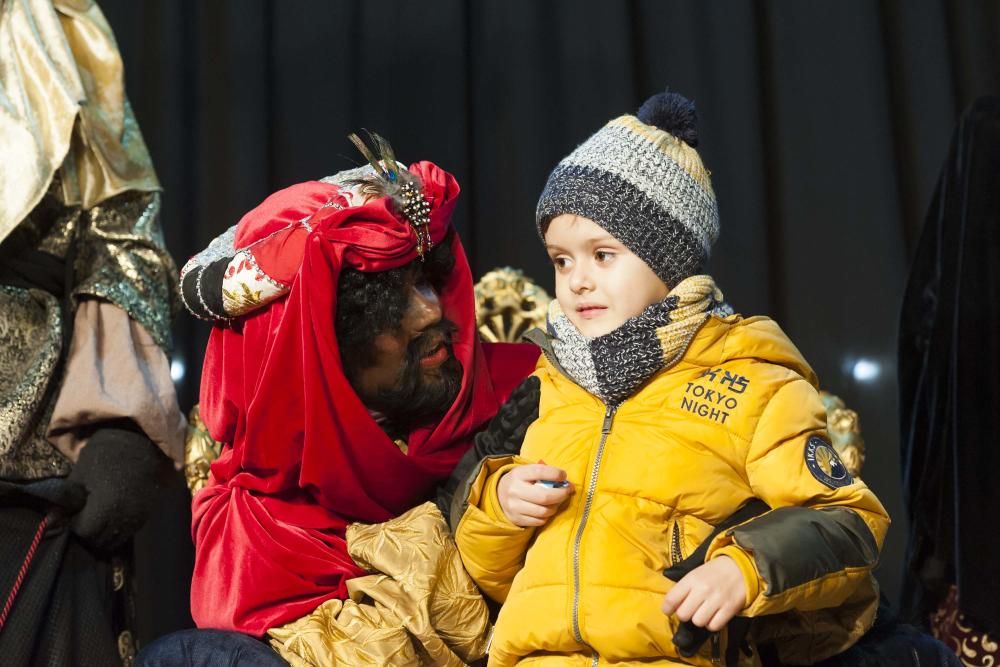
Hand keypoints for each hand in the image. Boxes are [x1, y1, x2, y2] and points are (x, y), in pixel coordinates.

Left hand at [68, 426, 170, 551]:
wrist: (140, 443)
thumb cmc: (105, 455)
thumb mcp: (80, 473)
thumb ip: (67, 500)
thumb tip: (50, 521)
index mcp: (107, 505)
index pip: (84, 532)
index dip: (72, 528)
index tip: (66, 520)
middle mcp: (125, 516)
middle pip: (100, 541)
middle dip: (86, 535)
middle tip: (77, 522)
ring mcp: (138, 517)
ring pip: (115, 541)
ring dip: (102, 536)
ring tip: (92, 521)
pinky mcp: (146, 514)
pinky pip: (127, 533)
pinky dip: (116, 531)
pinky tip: (108, 519)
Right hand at [497, 464, 572, 526]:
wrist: (499, 494)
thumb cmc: (520, 481)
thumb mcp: (527, 471)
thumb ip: (544, 473)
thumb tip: (566, 482)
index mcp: (518, 474)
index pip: (539, 472)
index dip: (555, 474)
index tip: (564, 475)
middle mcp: (515, 490)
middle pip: (545, 496)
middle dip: (561, 494)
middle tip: (568, 491)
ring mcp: (514, 507)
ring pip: (544, 511)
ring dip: (555, 507)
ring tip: (557, 501)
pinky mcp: (517, 519)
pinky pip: (539, 521)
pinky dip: (547, 516)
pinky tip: (547, 509)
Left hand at [661, 555, 746, 631]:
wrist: (741, 568)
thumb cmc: (714, 572)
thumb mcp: (695, 574)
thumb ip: (683, 588)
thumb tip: (670, 606)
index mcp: (691, 579)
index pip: (671, 599)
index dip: (667, 609)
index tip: (668, 611)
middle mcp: (703, 590)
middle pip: (683, 614)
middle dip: (685, 614)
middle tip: (690, 610)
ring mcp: (717, 600)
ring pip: (698, 622)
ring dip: (699, 620)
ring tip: (703, 612)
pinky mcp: (729, 609)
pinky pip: (714, 626)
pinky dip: (712, 624)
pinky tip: (713, 616)